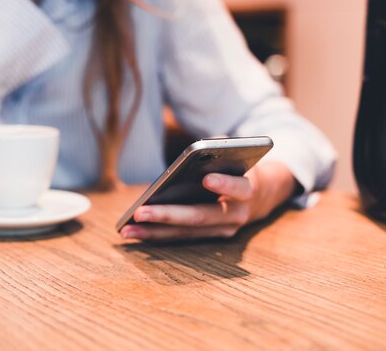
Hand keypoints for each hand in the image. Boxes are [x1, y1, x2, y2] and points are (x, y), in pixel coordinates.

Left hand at [120, 161, 296, 240]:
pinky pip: (180, 237)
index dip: (225, 184)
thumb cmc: (238, 166)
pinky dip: (155, 235)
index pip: (240, 188)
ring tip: (127, 229)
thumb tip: (196, 151)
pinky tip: (132, 231)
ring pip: (186, 233)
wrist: (259, 196)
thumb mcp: (235, 153)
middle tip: (140, 212)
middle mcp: (237, 214)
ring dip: (154, 232)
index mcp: (248, 189)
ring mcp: (222, 230)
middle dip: (168, 215)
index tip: (206, 178)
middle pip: (201, 216)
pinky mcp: (208, 237)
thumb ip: (219, 148)